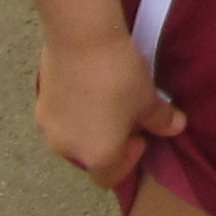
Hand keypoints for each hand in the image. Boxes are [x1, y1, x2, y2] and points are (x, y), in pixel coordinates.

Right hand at [33, 31, 179, 185]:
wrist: (81, 37)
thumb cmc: (119, 75)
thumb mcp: (148, 98)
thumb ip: (161, 119)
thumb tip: (176, 127)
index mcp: (97, 156)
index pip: (110, 177)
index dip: (129, 161)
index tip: (140, 135)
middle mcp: (67, 149)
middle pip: (90, 157)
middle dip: (108, 142)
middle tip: (125, 115)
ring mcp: (48, 127)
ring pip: (73, 137)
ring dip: (89, 127)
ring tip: (105, 99)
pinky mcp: (39, 103)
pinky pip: (61, 117)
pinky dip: (74, 110)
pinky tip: (87, 85)